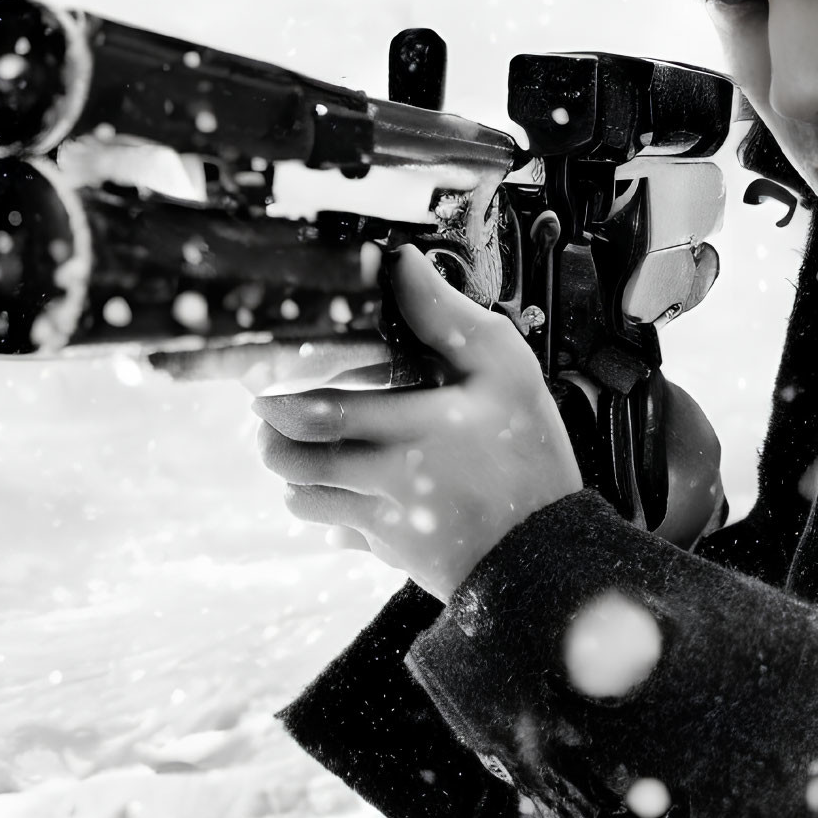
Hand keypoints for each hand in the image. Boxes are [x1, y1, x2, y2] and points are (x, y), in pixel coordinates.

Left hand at [252, 244, 582, 602]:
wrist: (550, 551)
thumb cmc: (530, 455)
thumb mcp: (507, 370)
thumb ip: (447, 317)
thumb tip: (401, 265)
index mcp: (415, 427)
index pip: (316, 415)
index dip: (279, 400)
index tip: (266, 385)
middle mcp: (390, 478)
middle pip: (295, 460)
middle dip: (272, 436)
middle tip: (270, 416)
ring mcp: (386, 521)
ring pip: (306, 498)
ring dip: (295, 472)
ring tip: (300, 448)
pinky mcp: (392, 552)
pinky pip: (337, 531)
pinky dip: (328, 509)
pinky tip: (346, 489)